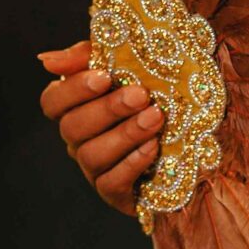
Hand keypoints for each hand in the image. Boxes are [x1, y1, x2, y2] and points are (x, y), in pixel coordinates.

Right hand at [37, 41, 160, 215]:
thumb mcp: (129, 64)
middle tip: (140, 95)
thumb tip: (47, 60)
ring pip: (92, 155)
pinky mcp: (117, 192)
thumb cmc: (159, 91)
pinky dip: (131, 163)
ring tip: (155, 118)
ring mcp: (96, 168)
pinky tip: (153, 147)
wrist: (201, 132)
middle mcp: (80, 139)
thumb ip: (89, 56)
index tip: (104, 76)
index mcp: (77, 107)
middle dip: (107, 109)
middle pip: (73, 127)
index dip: (72, 89)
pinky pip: (111, 183)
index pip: (52, 101)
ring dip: (124, 134)